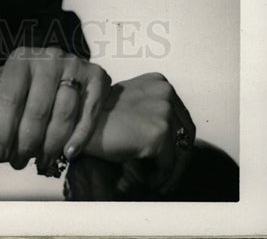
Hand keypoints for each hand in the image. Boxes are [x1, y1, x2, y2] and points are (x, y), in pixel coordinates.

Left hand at [0, 46, 110, 170]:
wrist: (72, 70)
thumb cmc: (33, 80)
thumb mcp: (9, 75)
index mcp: (22, 57)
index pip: (9, 96)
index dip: (2, 128)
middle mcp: (49, 57)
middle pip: (36, 110)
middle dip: (26, 142)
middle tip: (19, 163)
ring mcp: (75, 65)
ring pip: (62, 114)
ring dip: (51, 145)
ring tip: (41, 162)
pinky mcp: (97, 77)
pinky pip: (88, 113)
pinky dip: (78, 137)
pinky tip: (68, 153)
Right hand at [84, 73, 195, 196]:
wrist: (80, 124)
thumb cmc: (100, 118)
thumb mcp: (132, 104)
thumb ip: (153, 111)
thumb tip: (174, 140)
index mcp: (159, 82)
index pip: (182, 117)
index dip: (178, 142)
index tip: (171, 159)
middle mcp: (165, 92)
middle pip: (186, 133)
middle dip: (179, 158)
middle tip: (167, 176)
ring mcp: (164, 111)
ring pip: (181, 151)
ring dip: (172, 171)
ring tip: (160, 183)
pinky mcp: (159, 133)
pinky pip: (169, 165)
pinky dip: (162, 178)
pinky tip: (151, 184)